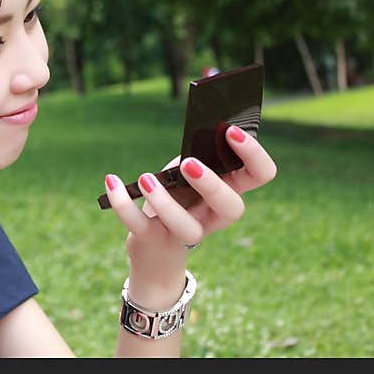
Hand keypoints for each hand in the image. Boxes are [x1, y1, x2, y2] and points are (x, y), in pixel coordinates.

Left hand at [103, 125, 277, 265]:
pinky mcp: (154, 240)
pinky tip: (111, 181)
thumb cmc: (177, 194)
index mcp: (230, 190)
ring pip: (186, 227)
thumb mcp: (188, 171)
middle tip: (188, 162)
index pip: (261, 174)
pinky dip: (123, 203)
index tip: (230, 130)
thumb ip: (197, 153)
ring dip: (165, 202)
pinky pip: (139, 226)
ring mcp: (186, 232)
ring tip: (146, 178)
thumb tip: (197, 126)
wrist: (154, 247)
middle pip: (232, 208)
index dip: (253, 154)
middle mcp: (214, 216)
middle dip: (212, 185)